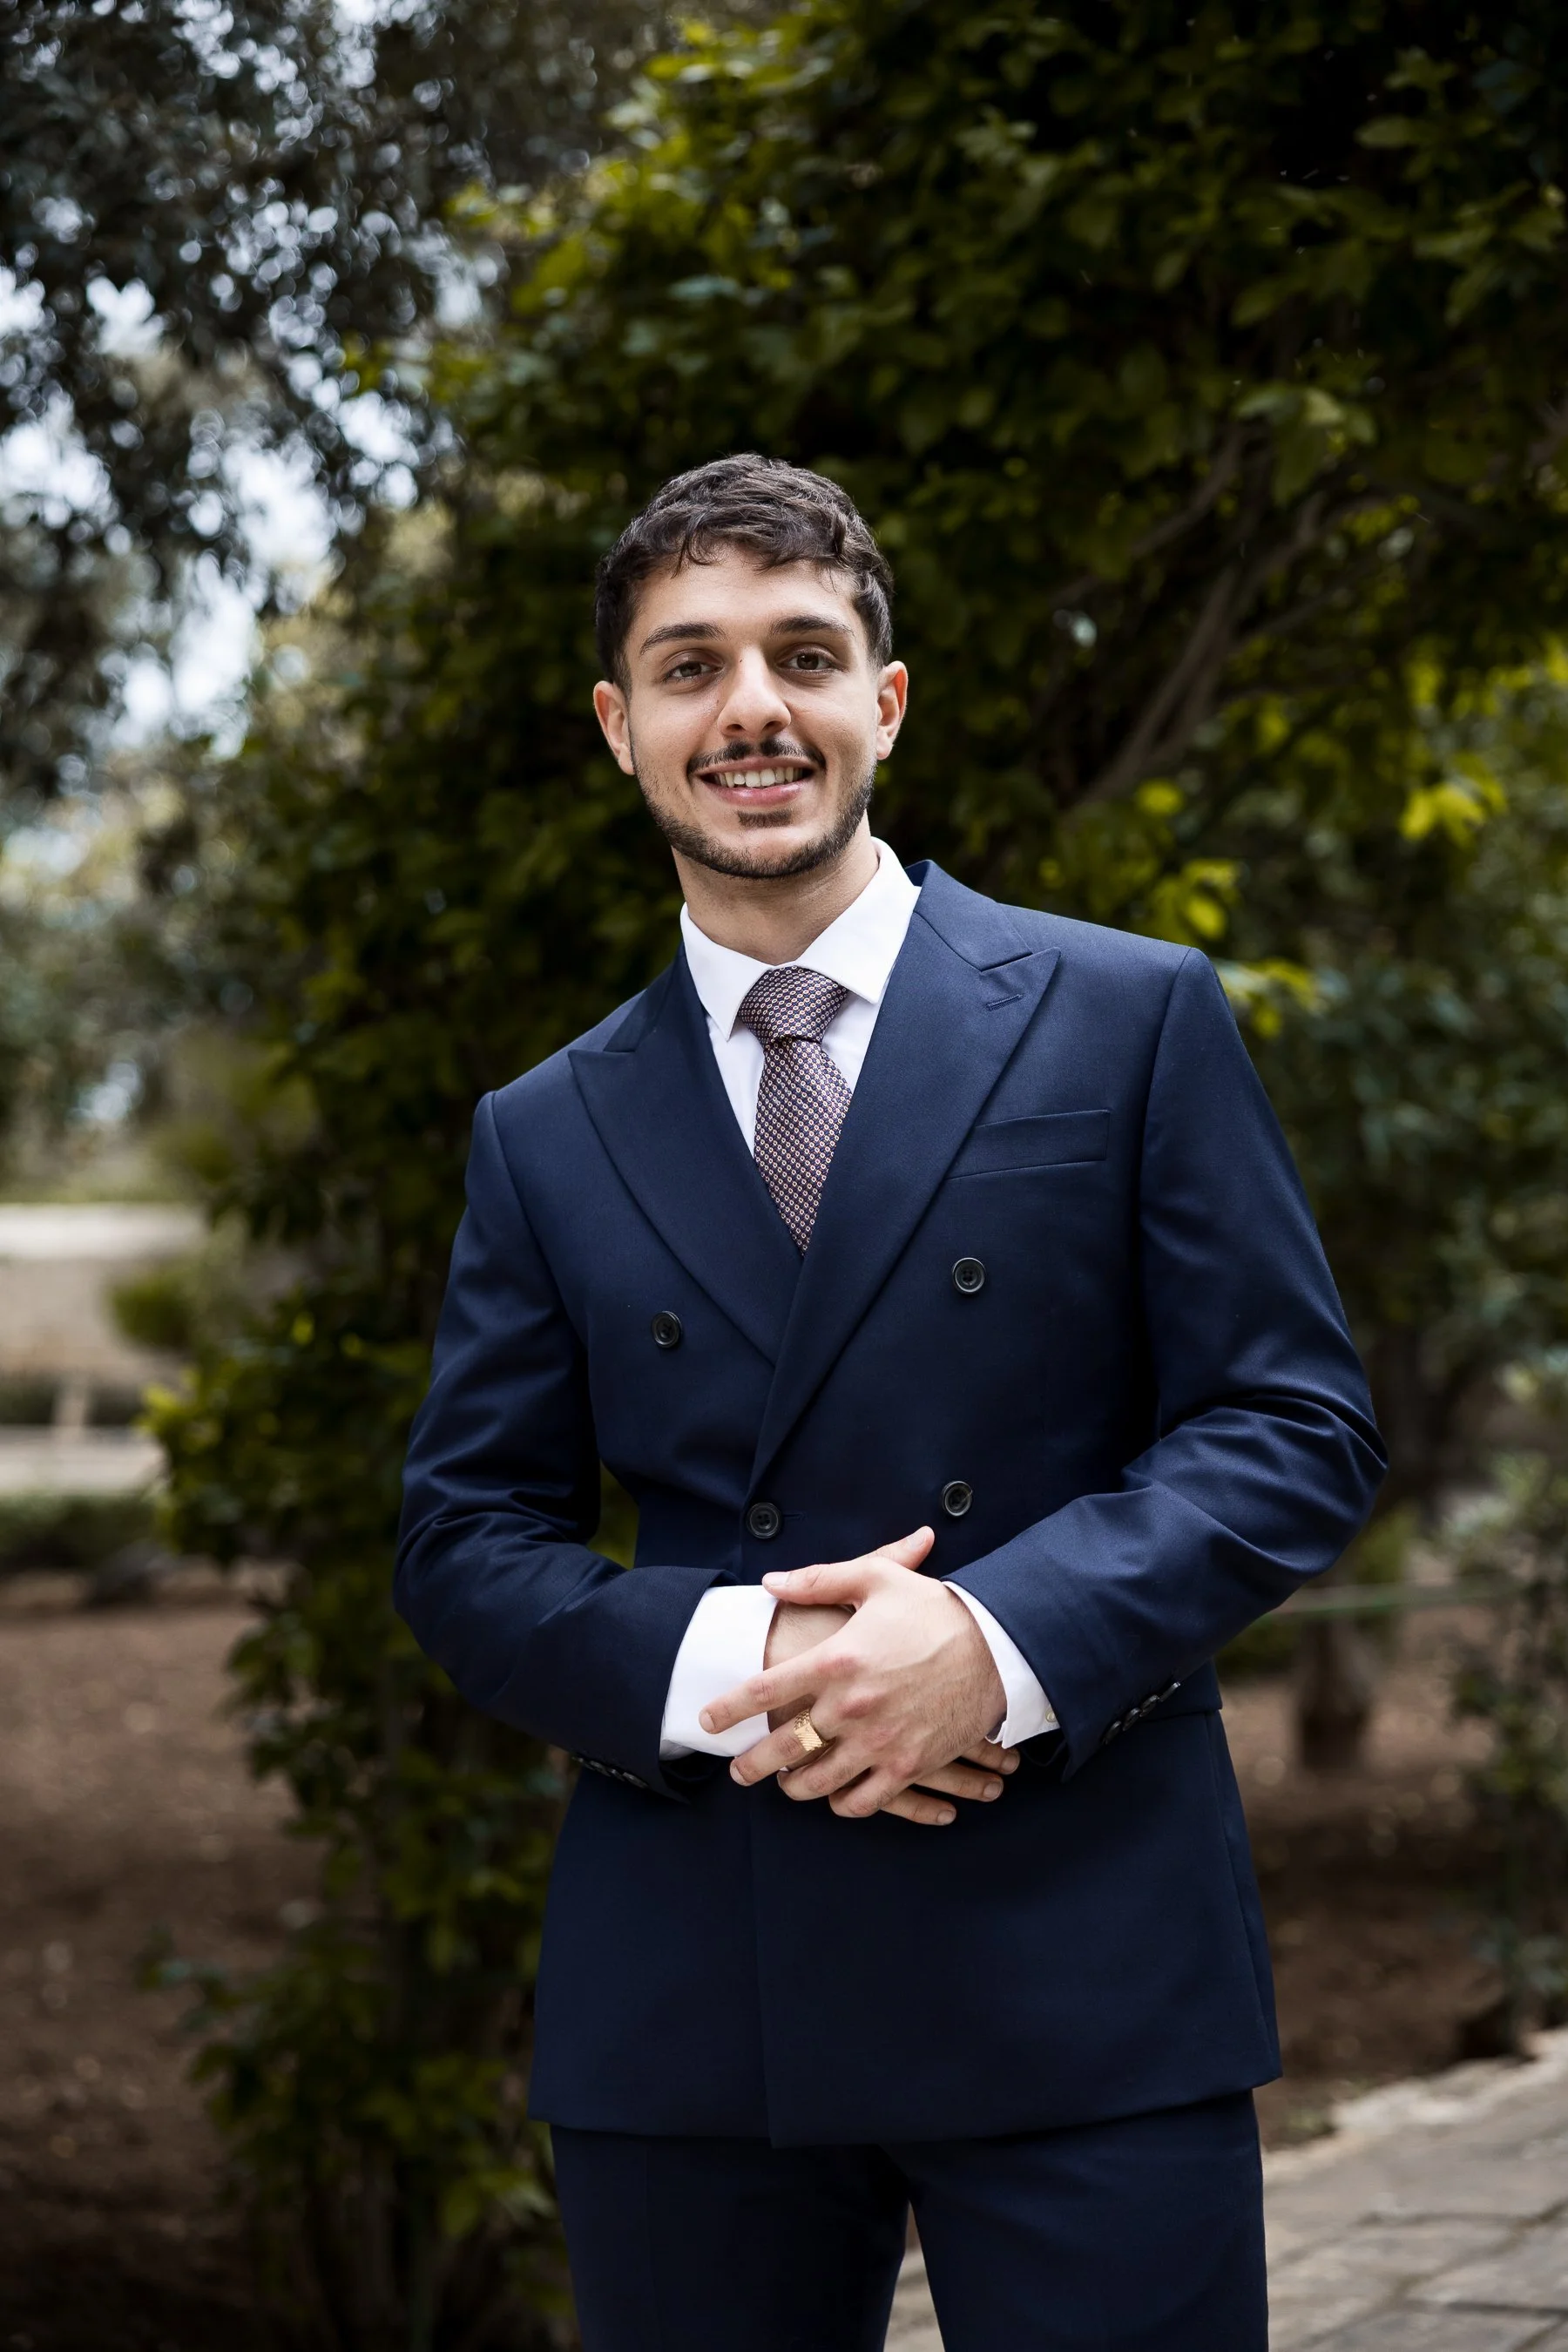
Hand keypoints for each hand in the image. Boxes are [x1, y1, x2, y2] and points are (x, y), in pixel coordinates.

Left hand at [700, 1528, 1013, 1824]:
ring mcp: (878, 1740)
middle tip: (738, 1771)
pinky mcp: (908, 1765)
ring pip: (818, 1781)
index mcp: (835, 1658)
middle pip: (783, 1747)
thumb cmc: (934, 1608)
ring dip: (794, 1787)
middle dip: (752, 1764)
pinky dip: (843, 1804)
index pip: (762, 1690)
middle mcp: (849, 1706)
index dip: (728, 1709)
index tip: (707, 1722)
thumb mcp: (876, 1578)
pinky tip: (836, 1798)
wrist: (997, 1645)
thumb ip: (818, 1580)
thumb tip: (771, 1582)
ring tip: (786, 1785)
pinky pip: (864, 1800)